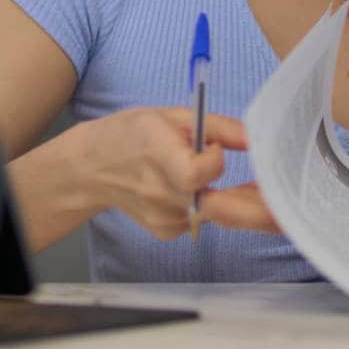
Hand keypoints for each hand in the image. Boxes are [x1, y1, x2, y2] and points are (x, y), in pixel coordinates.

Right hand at [75, 107, 279, 238]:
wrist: (93, 167)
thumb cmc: (134, 134)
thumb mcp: (174, 116)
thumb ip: (219, 127)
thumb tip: (254, 137)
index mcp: (159, 157)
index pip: (199, 173)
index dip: (214, 159)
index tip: (211, 146)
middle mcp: (159, 193)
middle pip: (218, 203)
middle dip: (241, 194)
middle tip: (241, 175)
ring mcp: (162, 218)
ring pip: (214, 210)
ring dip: (219, 193)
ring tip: (194, 170)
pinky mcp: (165, 232)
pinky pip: (200, 219)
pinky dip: (202, 204)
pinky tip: (184, 189)